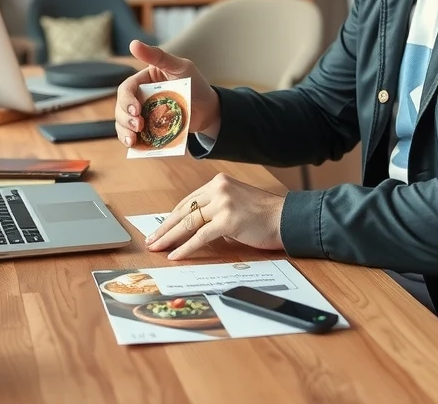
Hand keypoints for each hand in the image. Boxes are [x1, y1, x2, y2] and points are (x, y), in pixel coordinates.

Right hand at [114, 40, 219, 147]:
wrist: (210, 109)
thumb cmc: (195, 84)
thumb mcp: (180, 67)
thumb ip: (158, 56)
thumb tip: (133, 44)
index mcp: (143, 81)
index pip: (126, 89)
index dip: (127, 100)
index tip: (136, 110)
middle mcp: (140, 98)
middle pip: (121, 108)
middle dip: (125, 118)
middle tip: (138, 126)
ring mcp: (143, 115)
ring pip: (123, 123)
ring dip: (124, 132)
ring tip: (133, 140)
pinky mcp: (149, 130)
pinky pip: (134, 136)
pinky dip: (132, 142)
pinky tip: (136, 146)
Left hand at [145, 173, 286, 259]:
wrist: (287, 218)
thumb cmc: (265, 215)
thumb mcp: (236, 204)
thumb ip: (217, 211)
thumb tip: (198, 228)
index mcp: (218, 182)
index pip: (188, 201)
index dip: (172, 217)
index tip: (160, 228)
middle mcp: (218, 189)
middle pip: (184, 210)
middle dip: (165, 228)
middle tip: (151, 240)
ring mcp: (223, 203)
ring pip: (188, 223)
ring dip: (170, 238)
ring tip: (157, 248)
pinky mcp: (228, 220)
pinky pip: (200, 236)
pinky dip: (185, 247)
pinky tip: (175, 255)